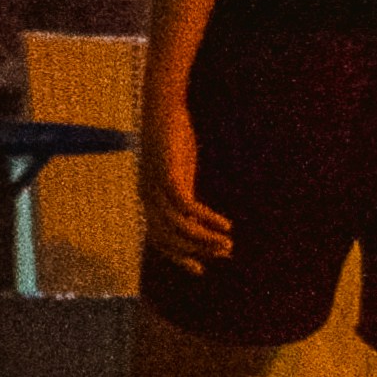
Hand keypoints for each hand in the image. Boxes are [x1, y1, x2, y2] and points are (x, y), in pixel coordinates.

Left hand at [146, 101, 230, 269]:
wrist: (163, 108)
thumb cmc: (172, 139)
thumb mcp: (179, 170)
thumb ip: (183, 191)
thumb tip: (195, 212)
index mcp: (149, 200)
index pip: (160, 241)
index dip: (179, 257)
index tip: (201, 268)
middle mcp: (148, 198)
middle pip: (168, 239)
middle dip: (195, 251)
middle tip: (223, 254)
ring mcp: (156, 188)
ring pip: (179, 228)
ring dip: (204, 239)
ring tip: (228, 243)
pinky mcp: (168, 175)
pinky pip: (187, 208)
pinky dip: (206, 219)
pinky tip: (225, 224)